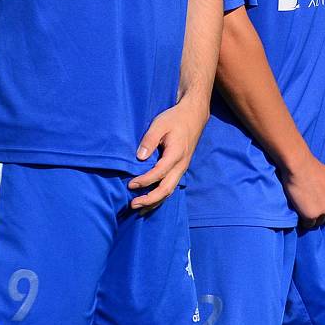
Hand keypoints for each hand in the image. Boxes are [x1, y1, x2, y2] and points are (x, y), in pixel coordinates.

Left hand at [128, 95, 208, 212]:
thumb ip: (149, 140)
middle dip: (149, 199)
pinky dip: (161, 196)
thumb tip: (140, 157)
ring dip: (155, 202)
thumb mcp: (160, 124)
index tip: (130, 184)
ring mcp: (182, 168)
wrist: (194, 116)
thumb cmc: (175, 119)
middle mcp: (181, 165)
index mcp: (176, 154)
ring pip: (170, 191)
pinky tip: (151, 201)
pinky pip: (172, 186)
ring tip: (139, 209)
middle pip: (166, 189)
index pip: (158, 173)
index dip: (144, 181)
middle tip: (133, 204)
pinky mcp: (181, 168)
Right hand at [280, 153, 324, 228]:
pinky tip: (299, 211)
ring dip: (311, 218)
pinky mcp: (312, 215)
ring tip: (303, 208)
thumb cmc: (310, 166)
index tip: (316, 202)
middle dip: (319, 213)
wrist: (298, 164)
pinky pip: (308, 225)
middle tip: (308, 206)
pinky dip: (303, 221)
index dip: (324, 206)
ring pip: (318, 222)